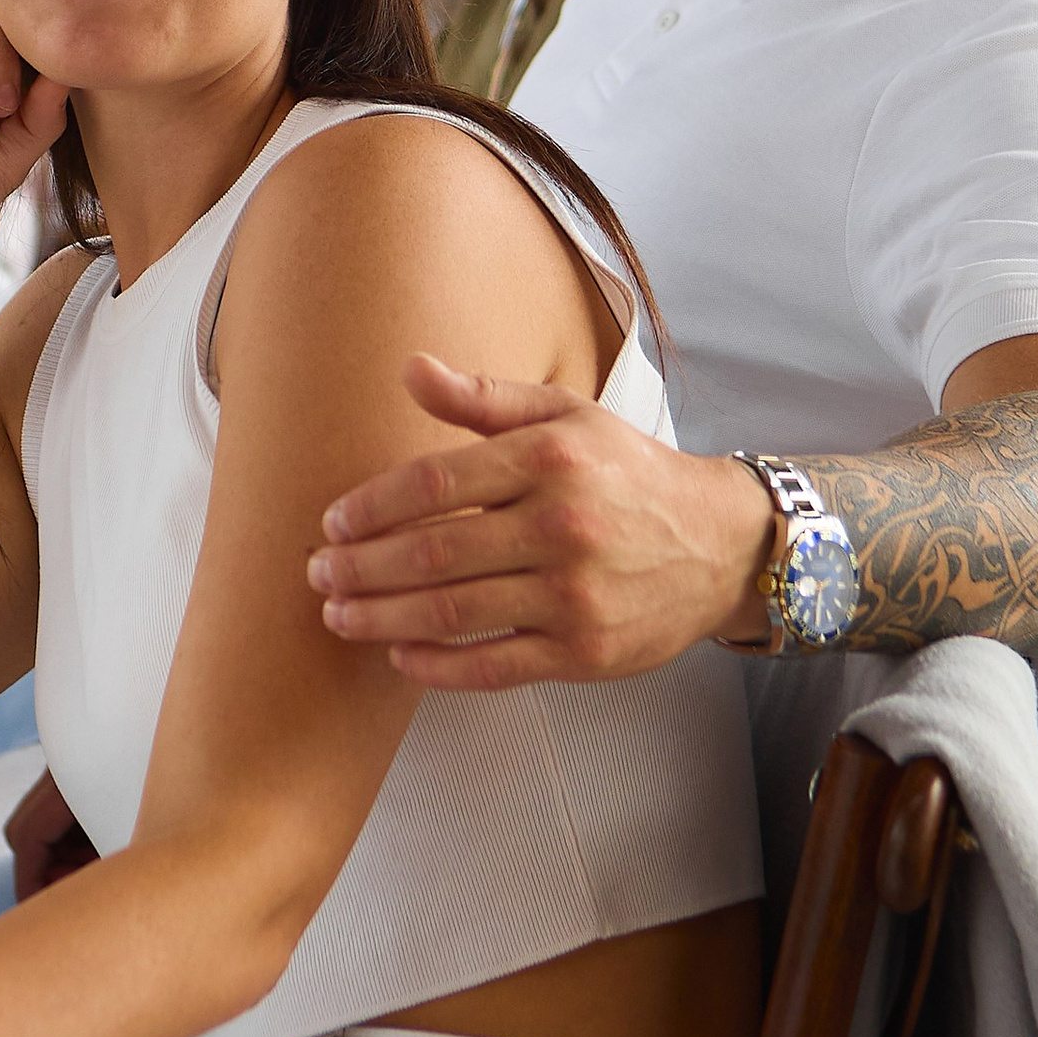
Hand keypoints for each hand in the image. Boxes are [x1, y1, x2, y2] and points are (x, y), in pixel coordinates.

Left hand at [306, 354, 773, 687]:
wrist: (719, 545)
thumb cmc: (626, 474)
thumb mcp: (565, 416)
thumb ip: (484, 399)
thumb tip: (409, 369)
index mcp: (550, 458)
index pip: (435, 481)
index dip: (372, 505)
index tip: (333, 523)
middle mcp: (561, 525)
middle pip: (433, 551)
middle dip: (361, 566)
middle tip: (318, 574)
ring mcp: (574, 595)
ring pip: (453, 611)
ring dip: (382, 617)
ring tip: (339, 615)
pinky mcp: (585, 653)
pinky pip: (493, 666)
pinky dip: (438, 667)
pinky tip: (400, 656)